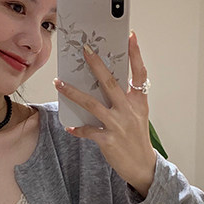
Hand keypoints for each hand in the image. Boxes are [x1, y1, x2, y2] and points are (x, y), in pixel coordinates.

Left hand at [54, 31, 156, 197]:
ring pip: (92, 104)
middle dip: (96, 65)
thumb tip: (105, 82)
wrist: (143, 166)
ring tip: (59, 83)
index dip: (136, 54)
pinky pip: (88, 131)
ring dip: (73, 93)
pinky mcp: (108, 140)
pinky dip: (78, 129)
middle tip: (85, 49)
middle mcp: (129, 110)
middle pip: (110, 82)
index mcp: (138, 102)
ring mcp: (118, 125)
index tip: (130, 37)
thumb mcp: (138, 115)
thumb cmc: (137, 138)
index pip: (139, 73)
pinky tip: (69, 127)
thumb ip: (126, 99)